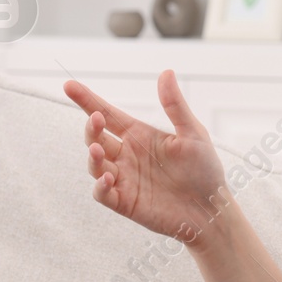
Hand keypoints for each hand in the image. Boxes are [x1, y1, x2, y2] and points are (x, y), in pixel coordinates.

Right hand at [65, 71, 226, 243]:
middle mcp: (126, 155)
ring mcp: (124, 179)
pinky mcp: (125, 202)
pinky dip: (100, 186)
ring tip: (97, 149)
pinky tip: (108, 178)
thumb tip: (166, 72)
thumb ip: (175, 105)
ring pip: (95, 164)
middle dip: (91, 127)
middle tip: (96, 118)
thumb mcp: (193, 133)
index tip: (70, 85)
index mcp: (139, 135)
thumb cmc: (205, 170)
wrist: (212, 209)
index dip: (87, 100)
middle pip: (97, 137)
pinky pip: (103, 193)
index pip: (107, 114)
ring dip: (92, 156)